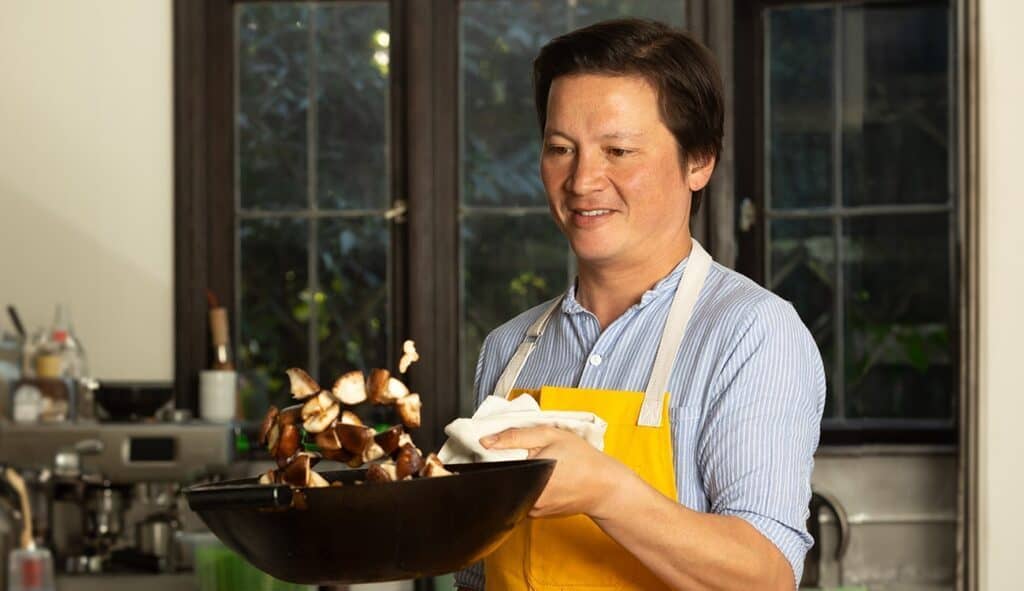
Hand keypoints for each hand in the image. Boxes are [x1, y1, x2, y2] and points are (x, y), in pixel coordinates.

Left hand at [480, 426, 634, 518]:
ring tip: (534, 464)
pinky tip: (540, 476)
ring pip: (511, 489)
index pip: (494, 469)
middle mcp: (528, 499)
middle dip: (505, 466)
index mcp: (529, 478)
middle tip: (521, 453)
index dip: (491, 456)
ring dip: (516, 476)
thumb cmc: (583, 459)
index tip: (496, 446)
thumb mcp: (550, 436)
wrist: (605, 487)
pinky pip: (522, 497)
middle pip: (501, 480)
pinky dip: (526, 485)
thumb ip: (515, 437)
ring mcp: (532, 511)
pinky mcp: (537, 515)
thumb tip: (485, 441)